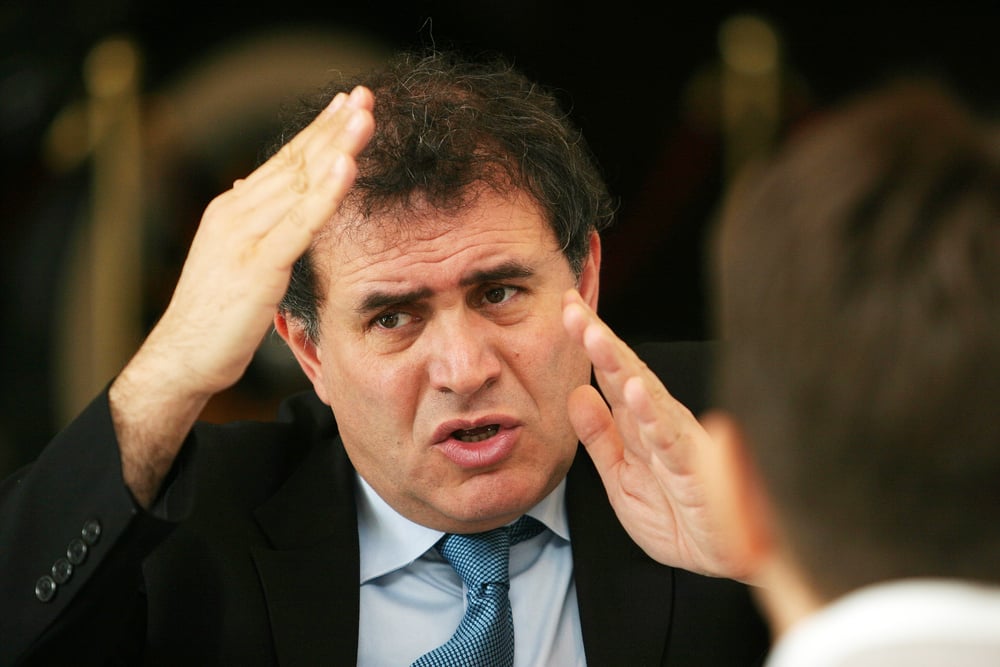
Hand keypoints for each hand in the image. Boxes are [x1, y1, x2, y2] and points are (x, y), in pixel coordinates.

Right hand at [148, 86, 374, 395]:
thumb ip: (246, 223)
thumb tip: (245, 188)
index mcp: (233, 211)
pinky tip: (347, 166)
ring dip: (335, 147)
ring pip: (299, 183)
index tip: (345, 105)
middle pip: (295, 162)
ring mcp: (244, 236)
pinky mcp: (257, 265)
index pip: (283, 162)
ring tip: (365, 116)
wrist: (182, 358)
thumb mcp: (231, 259)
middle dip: (332, 127)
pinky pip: (299, 222)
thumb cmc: (213, 315)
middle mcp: (236, 213)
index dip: (317, 131)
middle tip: (364, 94)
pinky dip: (325, 193)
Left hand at [561, 289, 749, 579]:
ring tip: (594, 336)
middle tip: (571, 308)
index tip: (565, 307)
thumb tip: (576, 392)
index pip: (610, 374)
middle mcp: (659, 422)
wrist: (720, 558)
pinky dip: (652, 414)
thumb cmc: (676, 514)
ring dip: (619, 364)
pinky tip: (636, 392)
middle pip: (626, 372)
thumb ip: (599, 437)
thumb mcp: (620, 476)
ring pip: (646, 395)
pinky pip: (669, 438)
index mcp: (639, 423)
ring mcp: (676, 441)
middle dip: (598, 338)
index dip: (589, 340)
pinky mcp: (692, 470)